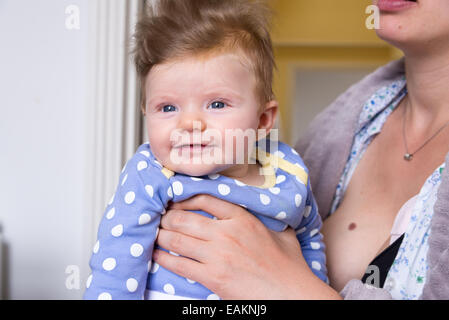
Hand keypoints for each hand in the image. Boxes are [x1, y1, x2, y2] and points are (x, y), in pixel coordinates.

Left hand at [153, 194, 337, 298]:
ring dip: (161, 235)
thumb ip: (268, 218)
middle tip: (160, 218)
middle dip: (167, 217)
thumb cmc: (289, 266)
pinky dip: (164, 258)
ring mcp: (218, 255)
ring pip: (178, 240)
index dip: (185, 199)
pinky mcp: (212, 277)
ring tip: (154, 233)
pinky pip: (179, 264)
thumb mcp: (283, 232)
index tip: (176, 201)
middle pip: (184, 218)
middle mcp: (227, 233)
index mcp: (242, 218)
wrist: (292, 294)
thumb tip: (267, 209)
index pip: (205, 199)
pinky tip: (156, 254)